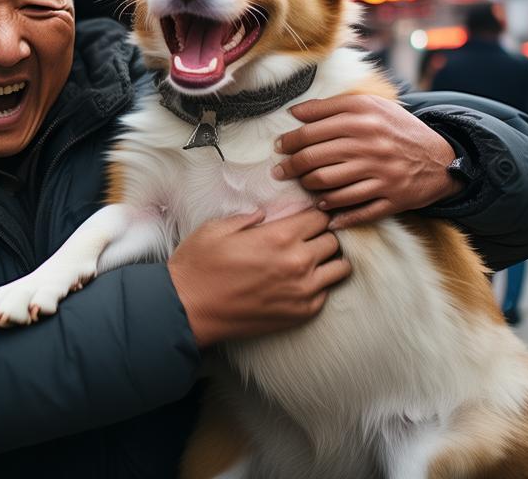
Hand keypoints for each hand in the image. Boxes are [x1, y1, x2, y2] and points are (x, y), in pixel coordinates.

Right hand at [167, 208, 347, 346]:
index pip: (320, 217)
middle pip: (333, 240)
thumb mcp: (217, 227)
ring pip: (339, 268)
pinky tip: (299, 283)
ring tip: (311, 260)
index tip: (305, 219)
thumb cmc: (199, 267)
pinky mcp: (300, 314)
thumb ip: (248, 217)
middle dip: (322, 236)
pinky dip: (319, 285)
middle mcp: (298, 262)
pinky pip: (326, 293)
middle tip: (307, 239)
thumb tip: (264, 214)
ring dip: (328, 261)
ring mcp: (302, 291)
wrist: (188, 310)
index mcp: (280, 236)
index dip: (313, 215)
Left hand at [274, 94, 462, 229]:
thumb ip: (333, 106)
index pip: (311, 131)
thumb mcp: (372, 107)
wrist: (442, 158)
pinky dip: (335, 213)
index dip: (289, 141)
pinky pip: (355, 210)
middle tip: (281, 171)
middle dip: (291, 167)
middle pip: (314, 160)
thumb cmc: (398, 130)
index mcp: (364, 117)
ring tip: (304, 185)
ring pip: (328, 185)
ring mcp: (381, 174)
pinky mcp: (392, 198)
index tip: (279, 147)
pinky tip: (323, 210)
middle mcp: (371, 144)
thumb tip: (294, 112)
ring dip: (309, 188)